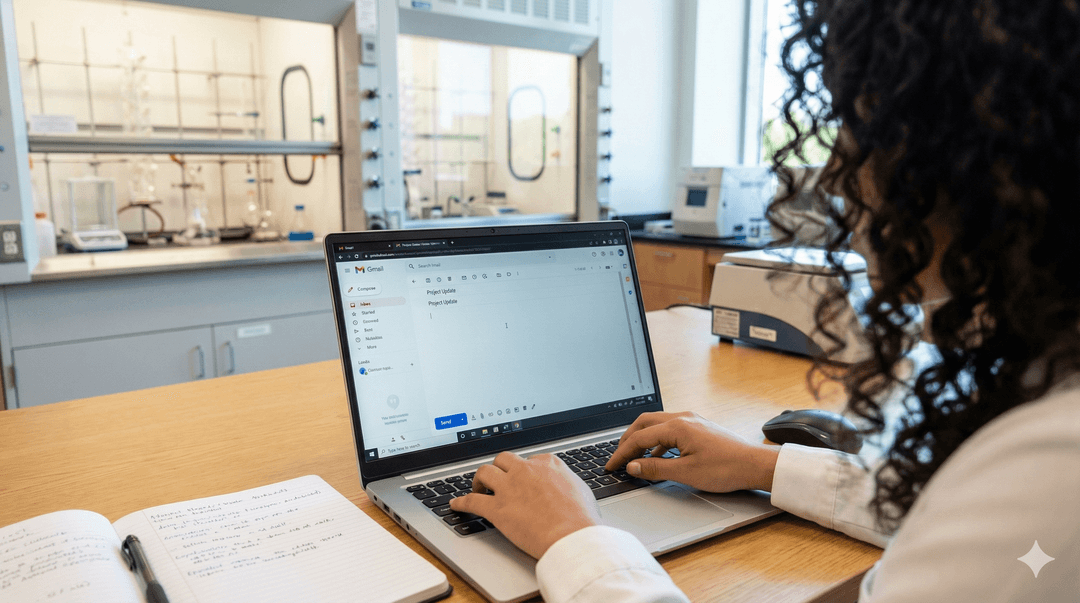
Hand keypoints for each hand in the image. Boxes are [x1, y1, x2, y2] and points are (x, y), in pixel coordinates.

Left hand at [449, 452, 600, 558]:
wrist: (572, 536)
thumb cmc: (581, 518)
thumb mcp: (581, 489)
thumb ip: (566, 481)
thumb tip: (565, 485)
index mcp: (547, 463)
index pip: (529, 459)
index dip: (523, 469)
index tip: (521, 477)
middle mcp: (525, 470)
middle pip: (503, 459)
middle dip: (498, 468)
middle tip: (497, 479)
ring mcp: (509, 487)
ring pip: (484, 472)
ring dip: (478, 480)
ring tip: (478, 488)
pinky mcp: (497, 508)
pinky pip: (471, 501)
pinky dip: (461, 503)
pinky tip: (456, 505)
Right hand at [605, 411, 779, 492]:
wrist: (755, 465)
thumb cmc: (726, 468)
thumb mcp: (686, 472)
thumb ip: (655, 468)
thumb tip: (633, 466)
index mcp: (677, 426)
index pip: (639, 437)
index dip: (622, 453)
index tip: (612, 465)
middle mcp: (683, 418)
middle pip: (644, 423)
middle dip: (627, 440)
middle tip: (618, 457)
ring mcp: (692, 420)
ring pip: (656, 424)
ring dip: (642, 439)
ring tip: (634, 457)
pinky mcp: (698, 427)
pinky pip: (669, 429)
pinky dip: (657, 441)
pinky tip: (657, 457)